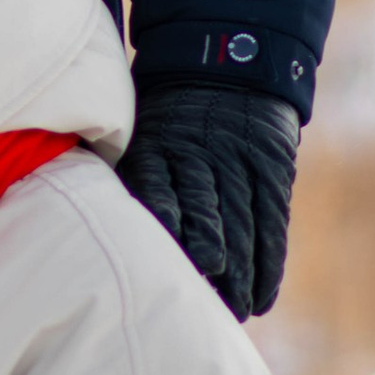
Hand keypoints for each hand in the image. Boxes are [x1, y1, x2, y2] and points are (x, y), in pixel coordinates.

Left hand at [118, 85, 298, 318]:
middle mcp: (201, 153)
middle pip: (205, 213)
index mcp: (157, 143)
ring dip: (241, 275)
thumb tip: (101, 232)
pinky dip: (269, 263)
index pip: (157, 188)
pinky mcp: (272, 169)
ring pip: (243, 224)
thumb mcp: (139, 128)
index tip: (169, 264)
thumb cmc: (166, 112)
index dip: (166, 227)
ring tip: (234, 312)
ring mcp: (240, 161)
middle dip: (207, 259)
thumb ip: (128, 174)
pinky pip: (273, 222)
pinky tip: (262, 296)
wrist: (226, 62)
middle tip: (205, 306)